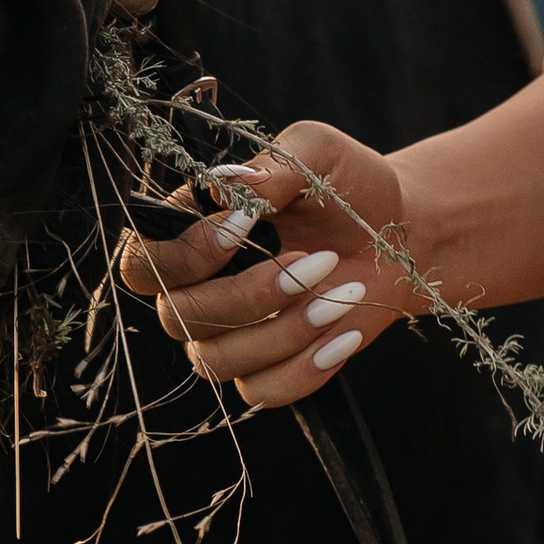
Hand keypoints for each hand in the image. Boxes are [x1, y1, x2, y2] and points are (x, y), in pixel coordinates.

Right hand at [115, 119, 424, 410]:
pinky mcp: (266, 368)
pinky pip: (262, 390)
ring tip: (347, 292)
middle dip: (249, 295)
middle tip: (320, 261)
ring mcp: (228, 334)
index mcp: (190, 232)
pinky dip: (305, 367)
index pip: (144, 264)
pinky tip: (346, 332)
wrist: (400, 228)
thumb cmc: (346, 182)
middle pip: (179, 316)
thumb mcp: (314, 152)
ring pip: (218, 360)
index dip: (186, 255)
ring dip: (285, 331)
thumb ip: (268, 168)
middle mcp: (197, 289)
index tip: (246, 225)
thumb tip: (225, 195)